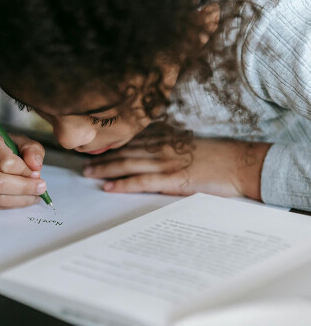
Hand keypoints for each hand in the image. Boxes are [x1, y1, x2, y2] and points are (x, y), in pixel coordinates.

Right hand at [0, 120, 46, 208]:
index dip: (25, 171)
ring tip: (34, 195)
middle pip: (0, 183)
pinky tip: (20, 198)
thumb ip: (31, 149)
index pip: (6, 162)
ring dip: (21, 200)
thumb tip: (37, 168)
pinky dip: (11, 204)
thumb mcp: (15, 139)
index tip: (37, 174)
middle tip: (41, 188)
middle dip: (25, 188)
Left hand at [83, 138, 270, 199]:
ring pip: (127, 165)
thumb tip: (153, 149)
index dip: (111, 145)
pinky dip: (123, 185)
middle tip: (83, 163)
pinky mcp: (172, 179)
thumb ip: (171, 144)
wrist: (242, 163)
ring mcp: (166, 163)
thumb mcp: (191, 143)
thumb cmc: (219, 155)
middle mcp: (162, 147)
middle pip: (124, 151)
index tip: (94, 148)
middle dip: (102, 158)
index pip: (131, 141)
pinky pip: (141, 182)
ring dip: (105, 170)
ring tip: (89, 174)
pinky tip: (109, 188)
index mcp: (166, 138)